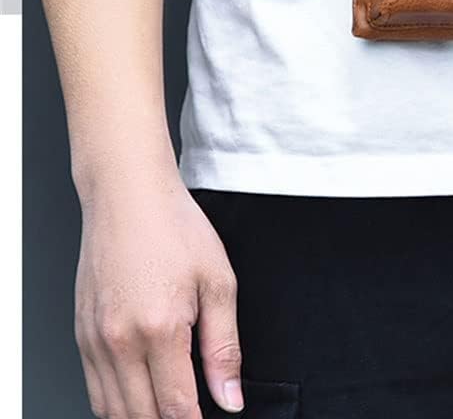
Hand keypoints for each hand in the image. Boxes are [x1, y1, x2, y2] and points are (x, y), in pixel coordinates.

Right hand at [74, 170, 242, 417]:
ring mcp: (93, 341)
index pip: (175, 406)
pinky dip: (115, 404)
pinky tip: (139, 397)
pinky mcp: (80, 334)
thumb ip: (224, 346)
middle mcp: (119, 341)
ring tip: (168, 410)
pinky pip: (94, 389)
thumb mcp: (218, 281)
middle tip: (192, 414)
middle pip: (140, 416)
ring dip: (140, 418)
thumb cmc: (175, 228)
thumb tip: (231, 396)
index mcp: (159, 328)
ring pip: (112, 410)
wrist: (129, 196)